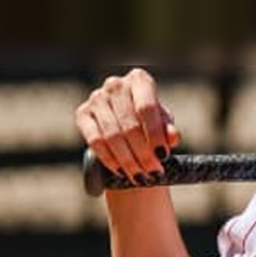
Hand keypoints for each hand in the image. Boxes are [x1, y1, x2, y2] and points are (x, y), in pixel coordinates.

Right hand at [74, 68, 181, 185]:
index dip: (155, 134)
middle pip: (129, 125)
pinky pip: (95, 140)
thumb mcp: (163, 123)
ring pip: (112, 135)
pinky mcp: (82, 114)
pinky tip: (121, 171)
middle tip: (153, 173)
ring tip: (140, 176)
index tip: (163, 155)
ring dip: (127, 160)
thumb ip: (168, 129)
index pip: (147, 108)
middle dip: (143, 153)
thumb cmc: (150, 121)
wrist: (126, 124)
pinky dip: (109, 159)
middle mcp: (115, 84)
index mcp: (139, 80)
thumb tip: (173, 137)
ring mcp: (96, 98)